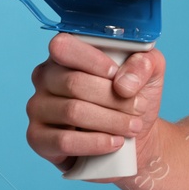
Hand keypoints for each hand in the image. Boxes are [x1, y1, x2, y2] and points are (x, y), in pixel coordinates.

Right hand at [26, 33, 166, 178]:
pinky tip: (115, 142)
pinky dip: (95, 142)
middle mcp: (46, 77)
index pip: (63, 46)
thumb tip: (123, 82)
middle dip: (113, 98)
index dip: (92, 61)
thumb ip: (144, 63)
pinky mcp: (38, 138)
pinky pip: (64, 141)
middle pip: (74, 83)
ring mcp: (37, 107)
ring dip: (110, 121)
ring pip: (72, 112)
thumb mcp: (150, 72)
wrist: (133, 136)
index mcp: (66, 54)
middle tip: (139, 108)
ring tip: (133, 127)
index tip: (117, 75)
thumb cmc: (134, 97)